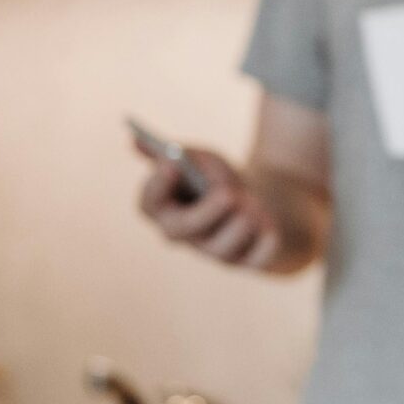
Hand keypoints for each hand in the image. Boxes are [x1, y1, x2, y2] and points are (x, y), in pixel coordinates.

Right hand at [135, 145, 283, 269]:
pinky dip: (269, 234)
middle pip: (182, 230)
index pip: (149, 204)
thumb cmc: (222, 179)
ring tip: (255, 200)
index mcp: (164, 208)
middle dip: (206, 210)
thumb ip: (176, 151)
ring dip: (246, 215)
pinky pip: (259, 255)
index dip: (157, 185)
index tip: (170, 163)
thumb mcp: (203, 159)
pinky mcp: (247, 263)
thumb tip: (135, 140)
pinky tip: (269, 221)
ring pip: (225, 243)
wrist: (268, 199)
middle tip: (228, 193)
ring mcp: (214, 253)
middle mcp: (184, 235)